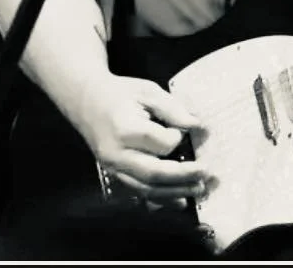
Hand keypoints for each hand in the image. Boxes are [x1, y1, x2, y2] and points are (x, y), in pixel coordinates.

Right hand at [75, 74, 210, 208]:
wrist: (86, 100)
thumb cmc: (119, 93)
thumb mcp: (148, 91)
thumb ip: (173, 110)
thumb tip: (197, 125)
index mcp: (125, 129)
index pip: (161, 144)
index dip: (179, 138)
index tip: (188, 128)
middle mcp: (117, 154)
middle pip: (154, 174)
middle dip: (184, 177)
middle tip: (207, 173)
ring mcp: (112, 168)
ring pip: (146, 189)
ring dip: (175, 193)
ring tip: (199, 190)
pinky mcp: (113, 175)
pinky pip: (138, 192)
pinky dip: (159, 199)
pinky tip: (178, 201)